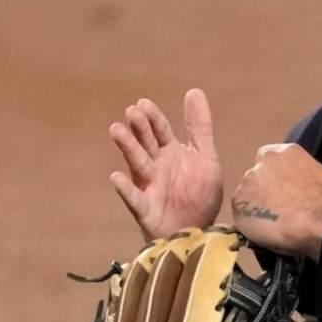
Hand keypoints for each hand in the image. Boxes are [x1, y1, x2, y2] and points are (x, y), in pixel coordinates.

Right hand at [109, 88, 222, 240]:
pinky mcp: (146, 209)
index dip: (153, 118)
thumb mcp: (205, 157)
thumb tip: (193, 91)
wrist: (200, 230)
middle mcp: (156, 166)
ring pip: (137, 164)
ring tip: (117, 130)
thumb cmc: (198, 194)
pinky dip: (125, 188)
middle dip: (140, 128)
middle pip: (146, 144)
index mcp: (170, 153)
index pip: (161, 131)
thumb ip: (199, 127)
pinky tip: (117, 177)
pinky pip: (134, 198)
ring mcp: (149, 186)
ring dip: (128, 148)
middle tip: (132, 112)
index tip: (144, 103)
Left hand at [230, 143, 321, 259]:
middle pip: (257, 175)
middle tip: (277, 205)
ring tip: (272, 220)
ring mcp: (247, 182)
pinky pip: (241, 212)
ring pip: (248, 193)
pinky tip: (265, 228)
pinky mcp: (238, 203)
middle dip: (264, 188)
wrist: (316, 221)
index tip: (281, 187)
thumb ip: (299, 170)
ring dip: (256, 204)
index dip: (275, 174)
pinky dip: (250, 220)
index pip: (269, 158)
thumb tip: (295, 178)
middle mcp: (261, 162)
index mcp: (281, 152)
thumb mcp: (318, 174)